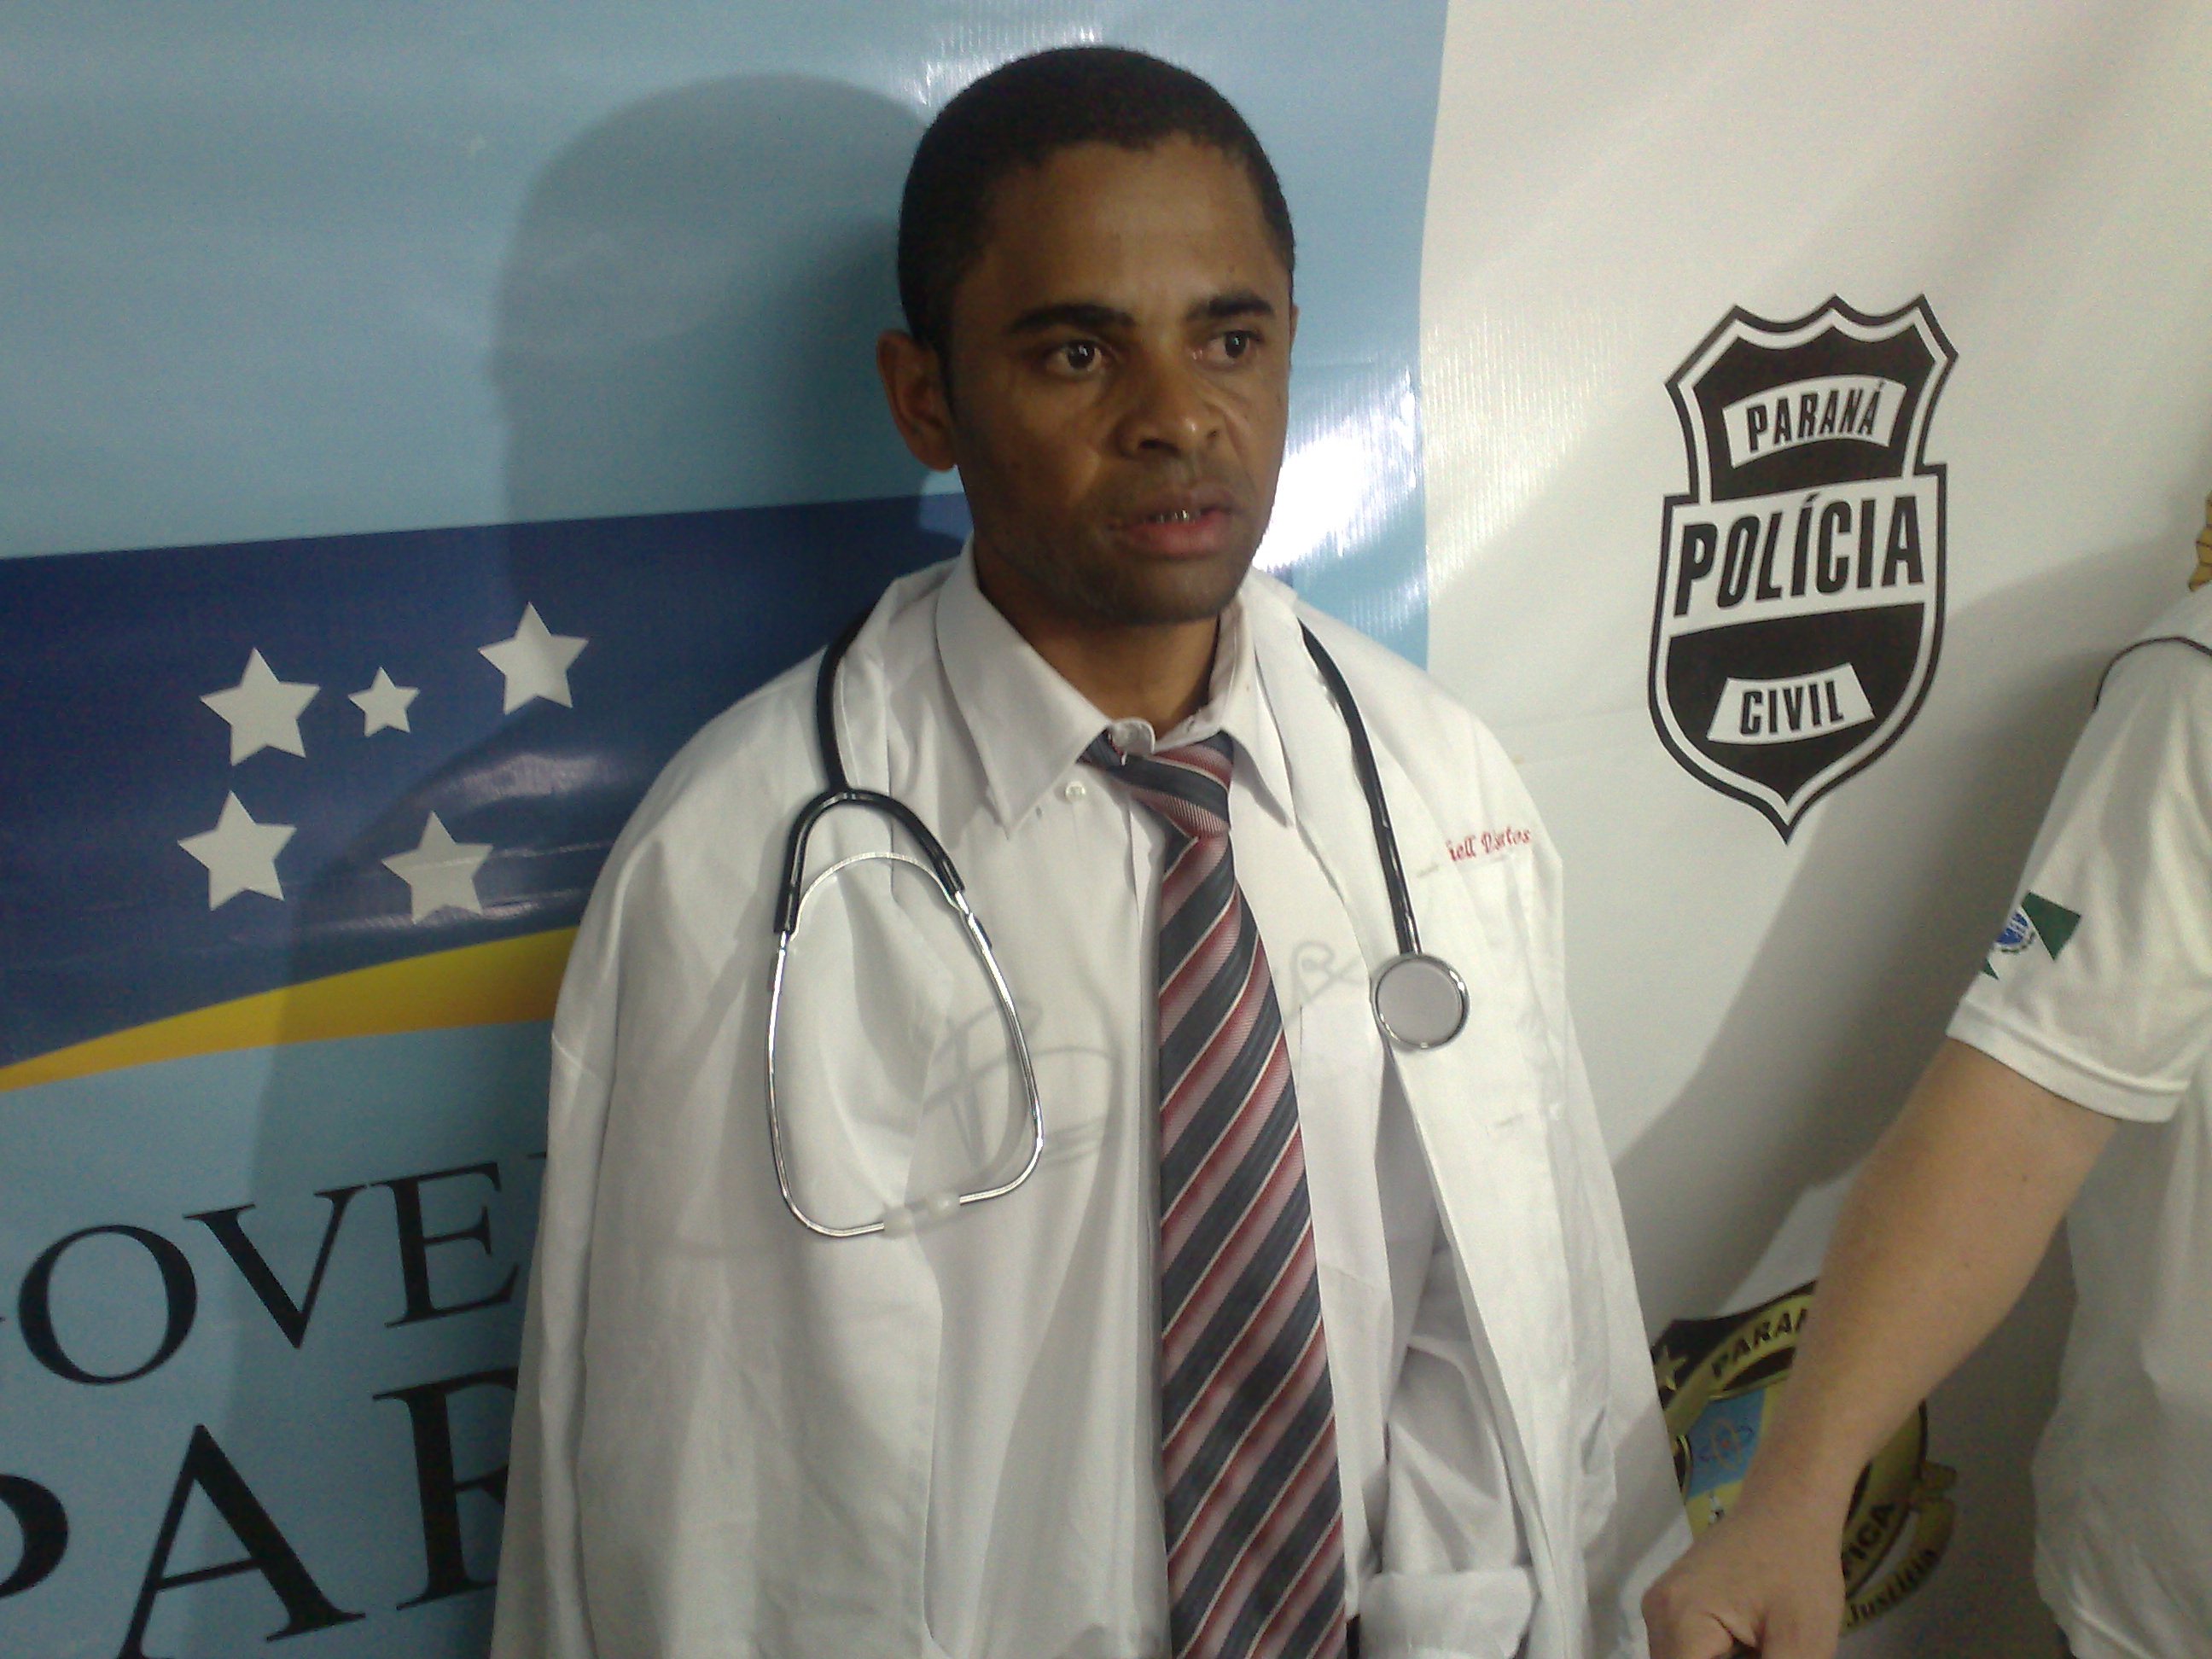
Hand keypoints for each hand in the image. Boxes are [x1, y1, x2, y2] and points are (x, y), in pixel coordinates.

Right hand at [1640, 1494, 1845, 1658]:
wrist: (1790, 1505)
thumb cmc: (1800, 1570)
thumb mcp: (1803, 1646)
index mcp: (1680, 1623)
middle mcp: (1656, 1616)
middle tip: (1769, 1651)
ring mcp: (1661, 1608)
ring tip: (1765, 1647)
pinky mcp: (1674, 1605)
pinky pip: (1686, 1653)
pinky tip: (1754, 1650)